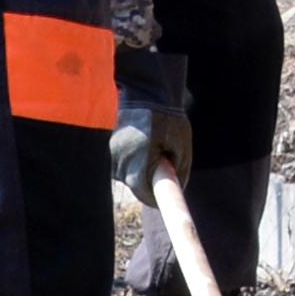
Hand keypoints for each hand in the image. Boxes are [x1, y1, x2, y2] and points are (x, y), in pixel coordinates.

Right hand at [113, 54, 193, 195]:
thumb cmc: (169, 120)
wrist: (148, 93)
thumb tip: (178, 188)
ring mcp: (114, 152)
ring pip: (125, 174)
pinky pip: (122, 161)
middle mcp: (122, 159)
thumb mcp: (182, 146)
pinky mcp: (112, 144)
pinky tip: (144, 150)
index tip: (162, 202)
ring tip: (155, 159)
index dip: (153, 199)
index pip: (142, 192)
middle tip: (163, 180)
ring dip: (138, 173)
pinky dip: (132, 162)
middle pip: (133, 184)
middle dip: (147, 185)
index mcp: (139, 161)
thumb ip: (180, 170)